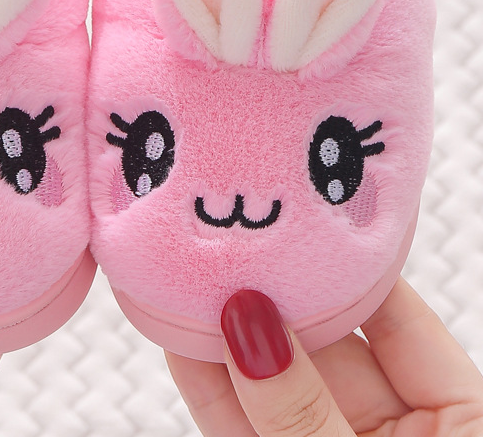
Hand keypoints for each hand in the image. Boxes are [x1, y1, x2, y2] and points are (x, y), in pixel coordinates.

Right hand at [167, 277, 482, 435]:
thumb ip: (306, 413)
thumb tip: (251, 325)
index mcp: (461, 424)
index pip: (399, 319)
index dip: (346, 267)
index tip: (296, 220)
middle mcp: (400, 433)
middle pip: (327, 346)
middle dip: (273, 299)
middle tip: (225, 248)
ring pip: (277, 387)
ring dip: (227, 341)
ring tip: (185, 282)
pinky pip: (245, 429)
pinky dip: (212, 391)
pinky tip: (181, 344)